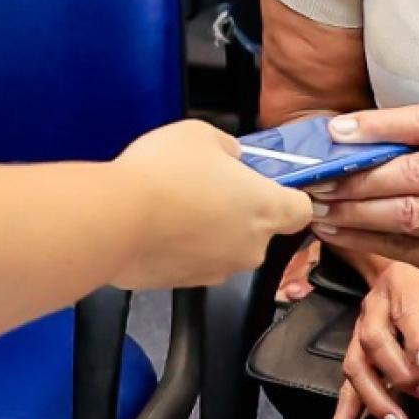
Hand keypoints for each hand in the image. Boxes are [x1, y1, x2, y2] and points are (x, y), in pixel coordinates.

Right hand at [109, 121, 315, 289]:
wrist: (116, 219)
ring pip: (224, 247)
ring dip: (208, 230)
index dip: (287, 195)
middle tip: (204, 186)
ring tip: (172, 205)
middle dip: (238, 211)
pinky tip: (154, 226)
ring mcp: (217, 270)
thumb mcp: (200, 134)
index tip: (265, 183)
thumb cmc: (164, 172)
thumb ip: (227, 147)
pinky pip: (191, 261)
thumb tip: (230, 158)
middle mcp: (250, 246)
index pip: (302, 210)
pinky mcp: (184, 284)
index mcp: (266, 207)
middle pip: (258, 230)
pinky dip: (180, 247)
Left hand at [304, 105, 418, 335]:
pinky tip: (333, 232)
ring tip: (319, 206)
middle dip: (361, 175)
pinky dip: (360, 238)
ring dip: (354, 209)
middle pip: (418, 171)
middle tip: (318, 177)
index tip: (338, 131)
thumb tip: (345, 140)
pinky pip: (402, 247)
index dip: (382, 125)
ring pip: (408, 212)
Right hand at [330, 260, 418, 418]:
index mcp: (401, 285)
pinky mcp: (356, 355)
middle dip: (399, 374)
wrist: (400, 269)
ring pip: (356, 366)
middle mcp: (373, 309)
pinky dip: (342, 415)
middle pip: (373, 342)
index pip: (406, 314)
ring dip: (375, 399)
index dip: (416, 340)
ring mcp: (359, 332)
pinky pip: (346, 386)